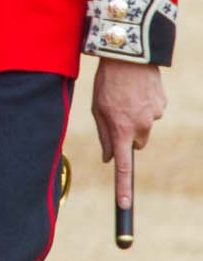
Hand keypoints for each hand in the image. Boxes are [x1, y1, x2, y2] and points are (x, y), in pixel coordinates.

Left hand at [93, 60, 165, 209]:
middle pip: (136, 144)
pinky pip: (152, 112)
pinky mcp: (162, 105)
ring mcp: (154, 116)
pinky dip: (144, 105)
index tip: (123, 205)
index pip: (123, 165)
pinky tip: (137, 90)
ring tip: (125, 96)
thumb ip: (104, 135)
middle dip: (128, 135)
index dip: (123, 187)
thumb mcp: (97, 108)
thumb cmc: (107, 83)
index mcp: (121, 129)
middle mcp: (141, 127)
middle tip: (116, 114)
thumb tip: (110, 159)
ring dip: (136, 119)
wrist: (129, 55)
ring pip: (144, 128)